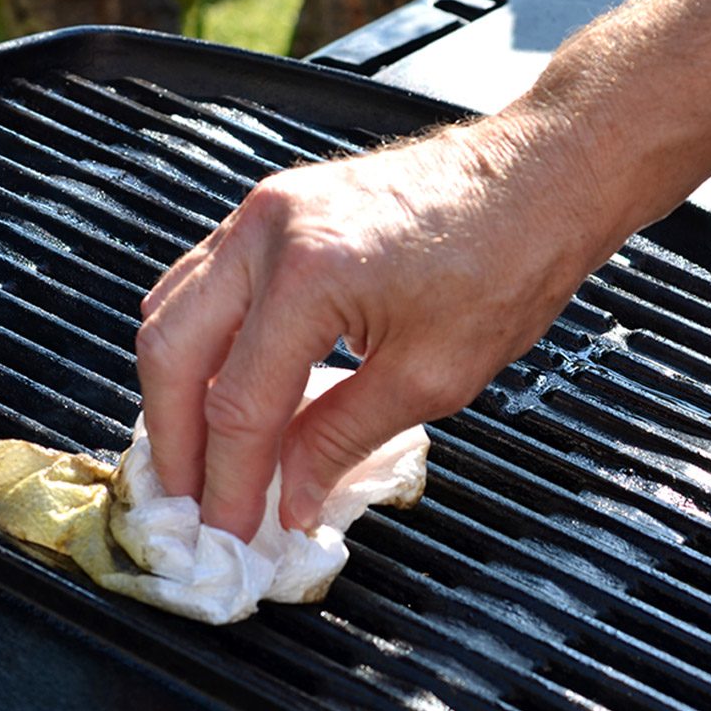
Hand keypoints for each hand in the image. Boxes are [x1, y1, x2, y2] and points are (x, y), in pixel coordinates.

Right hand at [135, 113, 622, 540]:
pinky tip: (213, 385)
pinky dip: (198, 343)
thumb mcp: (432, 375)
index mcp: (310, 274)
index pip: (239, 404)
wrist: (538, 179)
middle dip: (174, 439)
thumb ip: (341, 440)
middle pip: (173, 351)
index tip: (228, 531)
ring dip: (176, 391)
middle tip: (188, 502)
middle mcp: (268, 232)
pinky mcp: (272, 209)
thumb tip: (288, 497)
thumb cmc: (506, 261)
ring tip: (195, 455)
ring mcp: (263, 211)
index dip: (228, 481)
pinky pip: (202, 282)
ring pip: (173, 311)